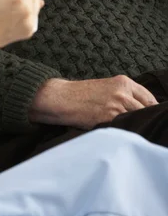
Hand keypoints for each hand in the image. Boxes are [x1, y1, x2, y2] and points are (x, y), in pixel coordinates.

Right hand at [29, 75, 157, 129]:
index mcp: (123, 82)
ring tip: (128, 130)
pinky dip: (124, 132)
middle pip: (146, 110)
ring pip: (137, 119)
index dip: (152, 109)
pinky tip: (119, 133)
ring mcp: (117, 106)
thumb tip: (141, 108)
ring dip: (135, 126)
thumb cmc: (81, 94)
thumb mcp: (107, 87)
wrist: (61, 98)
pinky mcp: (109, 118)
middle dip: (144, 118)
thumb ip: (124, 95)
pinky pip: (125, 128)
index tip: (152, 116)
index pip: (149, 98)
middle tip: (141, 126)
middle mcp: (123, 92)